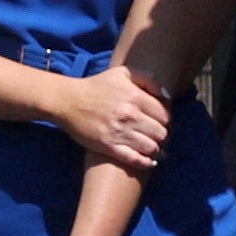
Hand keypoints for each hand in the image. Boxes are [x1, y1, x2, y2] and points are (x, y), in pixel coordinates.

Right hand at [52, 63, 173, 171]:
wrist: (68, 101)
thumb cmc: (96, 86)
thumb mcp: (122, 73)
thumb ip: (147, 79)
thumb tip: (166, 96)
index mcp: (135, 96)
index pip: (164, 115)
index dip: (165, 120)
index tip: (160, 122)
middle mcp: (130, 115)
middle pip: (161, 133)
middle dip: (161, 135)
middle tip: (156, 135)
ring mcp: (119, 132)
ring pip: (151, 148)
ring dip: (154, 149)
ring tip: (152, 147)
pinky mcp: (108, 146)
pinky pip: (134, 159)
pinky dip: (145, 163)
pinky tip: (148, 161)